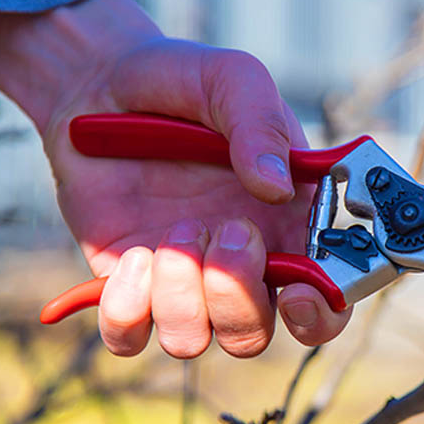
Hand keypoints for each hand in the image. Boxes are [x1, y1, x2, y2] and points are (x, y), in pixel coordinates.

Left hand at [0, 0, 351, 357]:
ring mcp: (181, 278)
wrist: (98, 83)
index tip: (300, 291)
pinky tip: (133, 255)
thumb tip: (275, 188)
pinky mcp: (126, 285)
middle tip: (226, 231)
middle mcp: (240, 262)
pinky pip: (130, 337)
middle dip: (238, 296)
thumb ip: (260, 126)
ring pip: (192, 342)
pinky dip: (128, 309)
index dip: (323, 312)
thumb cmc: (181, 81)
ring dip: (182, 296)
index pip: (325, 294)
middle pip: (254, 334)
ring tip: (173, 233)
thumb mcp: (232, 81)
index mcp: (286, 223)